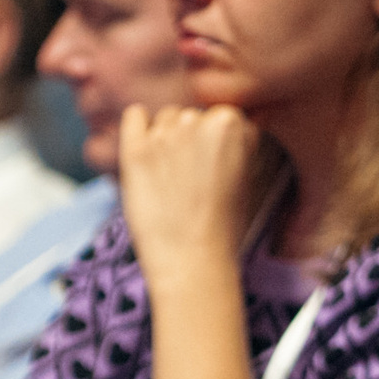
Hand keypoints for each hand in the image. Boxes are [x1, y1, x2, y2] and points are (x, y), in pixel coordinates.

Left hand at [118, 105, 257, 289]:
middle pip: (191, 117)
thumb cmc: (222, 227)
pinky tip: (144, 154)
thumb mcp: (246, 177)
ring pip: (164, 119)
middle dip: (190, 141)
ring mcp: (165, 133)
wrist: (193, 261)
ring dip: (165, 139)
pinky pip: (133, 116)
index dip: (219, 146)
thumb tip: (212, 128)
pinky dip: (137, 129)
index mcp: (233, 123)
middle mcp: (199, 119)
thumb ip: (232, 144)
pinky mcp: (135, 149)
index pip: (222, 118)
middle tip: (191, 178)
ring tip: (169, 178)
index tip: (216, 169)